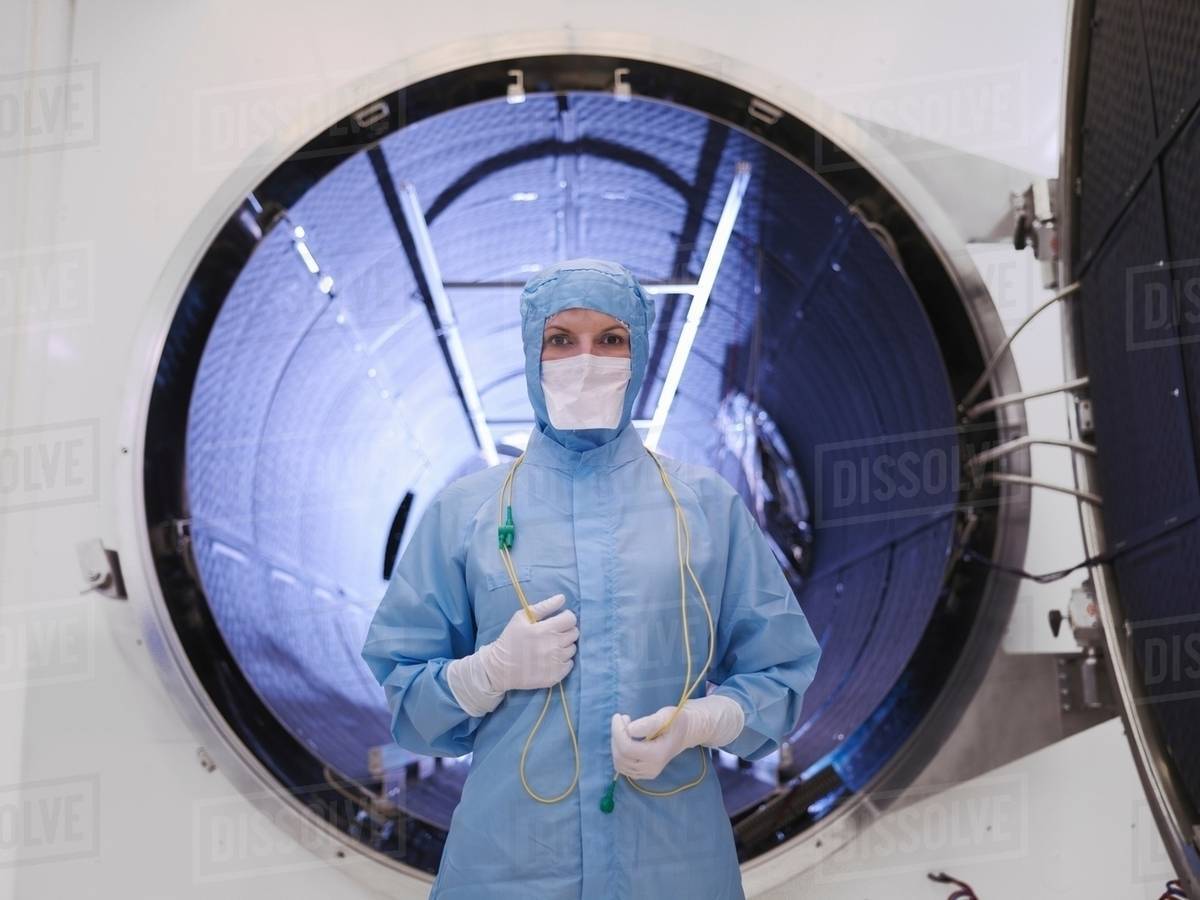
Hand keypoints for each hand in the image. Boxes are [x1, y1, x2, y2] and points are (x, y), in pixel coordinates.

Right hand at [480, 593, 577, 690]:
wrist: (499, 668)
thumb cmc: (510, 640)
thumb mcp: (521, 618)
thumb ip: (544, 607)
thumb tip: (562, 598)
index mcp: (546, 630)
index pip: (570, 619)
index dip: (566, 618)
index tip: (558, 621)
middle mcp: (553, 646)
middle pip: (574, 633)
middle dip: (566, 631)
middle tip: (553, 634)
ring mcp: (555, 662)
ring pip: (572, 649)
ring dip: (565, 646)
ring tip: (551, 647)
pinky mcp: (555, 676)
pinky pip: (569, 664)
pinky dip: (563, 661)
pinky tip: (551, 659)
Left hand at [611, 695, 744, 779]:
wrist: (685, 733)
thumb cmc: (676, 721)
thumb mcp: (665, 716)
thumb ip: (648, 723)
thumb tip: (629, 730)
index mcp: (658, 754)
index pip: (627, 748)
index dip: (617, 731)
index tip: (619, 716)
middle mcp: (652, 768)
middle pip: (621, 756)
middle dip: (617, 736)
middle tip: (624, 719)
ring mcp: (648, 773)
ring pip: (619, 763)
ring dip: (616, 744)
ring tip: (625, 728)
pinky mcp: (643, 774)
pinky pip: (623, 767)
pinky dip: (619, 753)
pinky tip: (627, 740)